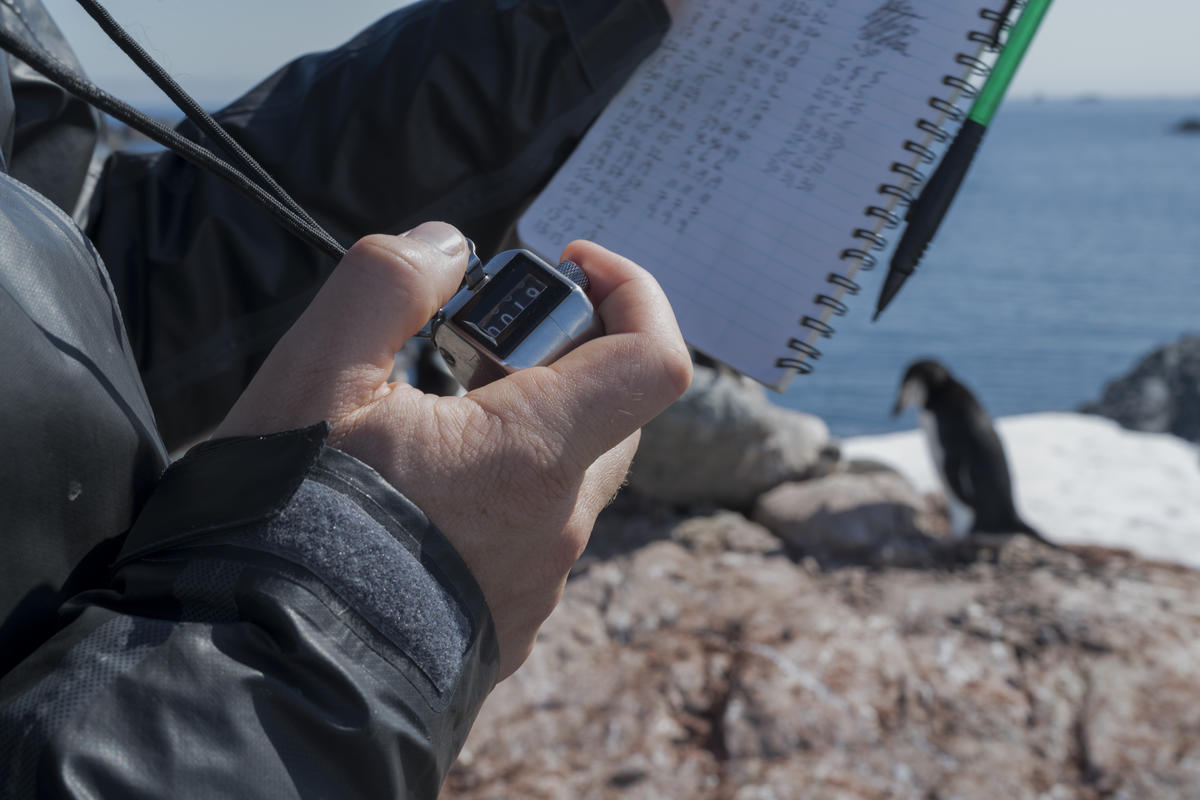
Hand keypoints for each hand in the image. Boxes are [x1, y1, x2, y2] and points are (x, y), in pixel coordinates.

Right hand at [214, 222, 691, 679]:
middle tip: (473, 345)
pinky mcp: (509, 620)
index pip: (653, 359)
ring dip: (524, 427)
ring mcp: (538, 580)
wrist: (266, 670)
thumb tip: (448, 248)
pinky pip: (532, 535)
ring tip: (430, 421)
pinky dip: (501, 491)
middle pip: (611, 410)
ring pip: (568, 476)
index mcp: (533, 453)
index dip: (631, 291)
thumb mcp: (317, 375)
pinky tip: (423, 495)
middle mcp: (557, 522)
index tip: (569, 264)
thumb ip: (387, 284)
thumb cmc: (291, 522)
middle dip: (561, 355)